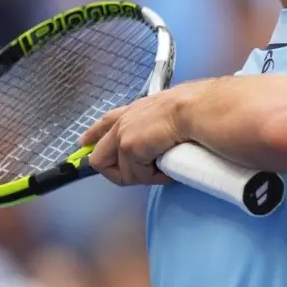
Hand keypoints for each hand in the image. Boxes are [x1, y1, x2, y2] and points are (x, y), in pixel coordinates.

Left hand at [78, 81, 211, 185]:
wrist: (202, 109)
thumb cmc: (202, 110)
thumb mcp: (178, 113)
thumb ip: (164, 125)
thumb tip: (168, 142)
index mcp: (138, 109)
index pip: (107, 121)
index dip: (94, 135)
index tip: (84, 143)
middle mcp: (126, 120)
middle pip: (99, 156)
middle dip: (119, 171)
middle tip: (145, 174)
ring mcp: (124, 134)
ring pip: (120, 171)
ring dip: (144, 176)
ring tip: (168, 167)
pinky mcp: (129, 148)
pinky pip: (134, 175)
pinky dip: (154, 177)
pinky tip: (169, 168)